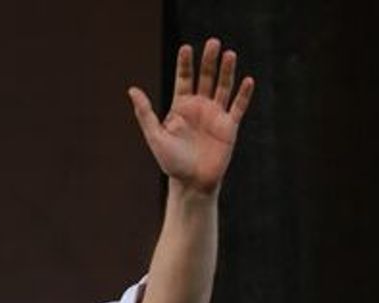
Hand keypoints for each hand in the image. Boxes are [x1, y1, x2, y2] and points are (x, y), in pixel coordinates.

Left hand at [128, 38, 253, 195]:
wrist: (191, 183)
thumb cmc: (171, 162)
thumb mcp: (154, 136)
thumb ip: (145, 113)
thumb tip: (132, 89)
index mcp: (181, 107)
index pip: (184, 79)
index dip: (185, 64)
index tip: (186, 47)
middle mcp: (199, 107)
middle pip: (206, 78)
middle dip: (209, 60)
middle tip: (212, 42)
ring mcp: (215, 115)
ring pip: (223, 87)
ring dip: (227, 71)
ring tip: (229, 54)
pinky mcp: (229, 127)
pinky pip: (238, 107)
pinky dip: (243, 94)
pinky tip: (247, 80)